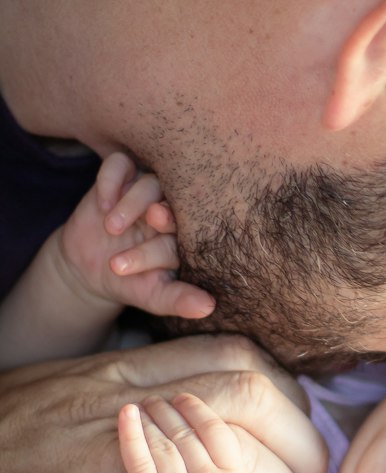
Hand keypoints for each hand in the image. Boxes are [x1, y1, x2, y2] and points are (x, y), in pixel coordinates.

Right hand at [59, 151, 214, 320]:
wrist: (90, 269)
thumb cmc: (130, 282)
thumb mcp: (153, 296)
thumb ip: (179, 300)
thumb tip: (208, 308)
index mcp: (190, 233)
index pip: (188, 234)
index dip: (172, 241)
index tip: (156, 253)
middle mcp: (172, 206)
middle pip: (175, 202)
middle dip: (163, 211)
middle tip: (152, 218)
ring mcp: (147, 189)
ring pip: (148, 182)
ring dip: (132, 201)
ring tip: (112, 226)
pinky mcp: (121, 175)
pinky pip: (119, 164)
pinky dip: (110, 180)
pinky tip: (101, 204)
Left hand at [120, 394, 254, 472]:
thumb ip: (234, 471)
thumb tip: (226, 433)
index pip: (221, 429)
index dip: (202, 409)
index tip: (189, 399)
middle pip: (192, 428)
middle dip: (176, 408)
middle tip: (164, 399)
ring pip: (166, 441)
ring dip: (155, 417)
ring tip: (147, 405)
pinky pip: (138, 463)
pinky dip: (131, 435)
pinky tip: (125, 416)